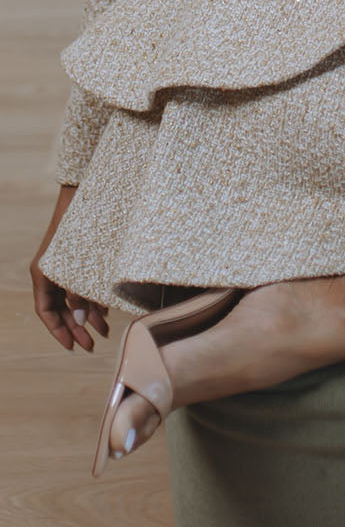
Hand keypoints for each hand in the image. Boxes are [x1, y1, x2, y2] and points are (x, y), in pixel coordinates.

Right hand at [30, 184, 109, 350]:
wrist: (88, 191)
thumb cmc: (82, 225)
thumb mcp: (81, 264)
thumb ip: (79, 294)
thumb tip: (82, 322)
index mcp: (44, 273)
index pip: (45, 311)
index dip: (58, 331)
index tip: (71, 347)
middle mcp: (51, 271)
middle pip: (61, 308)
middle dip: (77, 328)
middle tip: (93, 345)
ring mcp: (65, 264)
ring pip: (73, 297)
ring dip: (88, 315)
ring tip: (105, 331)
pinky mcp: (79, 258)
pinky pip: (82, 284)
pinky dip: (93, 298)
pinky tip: (106, 310)